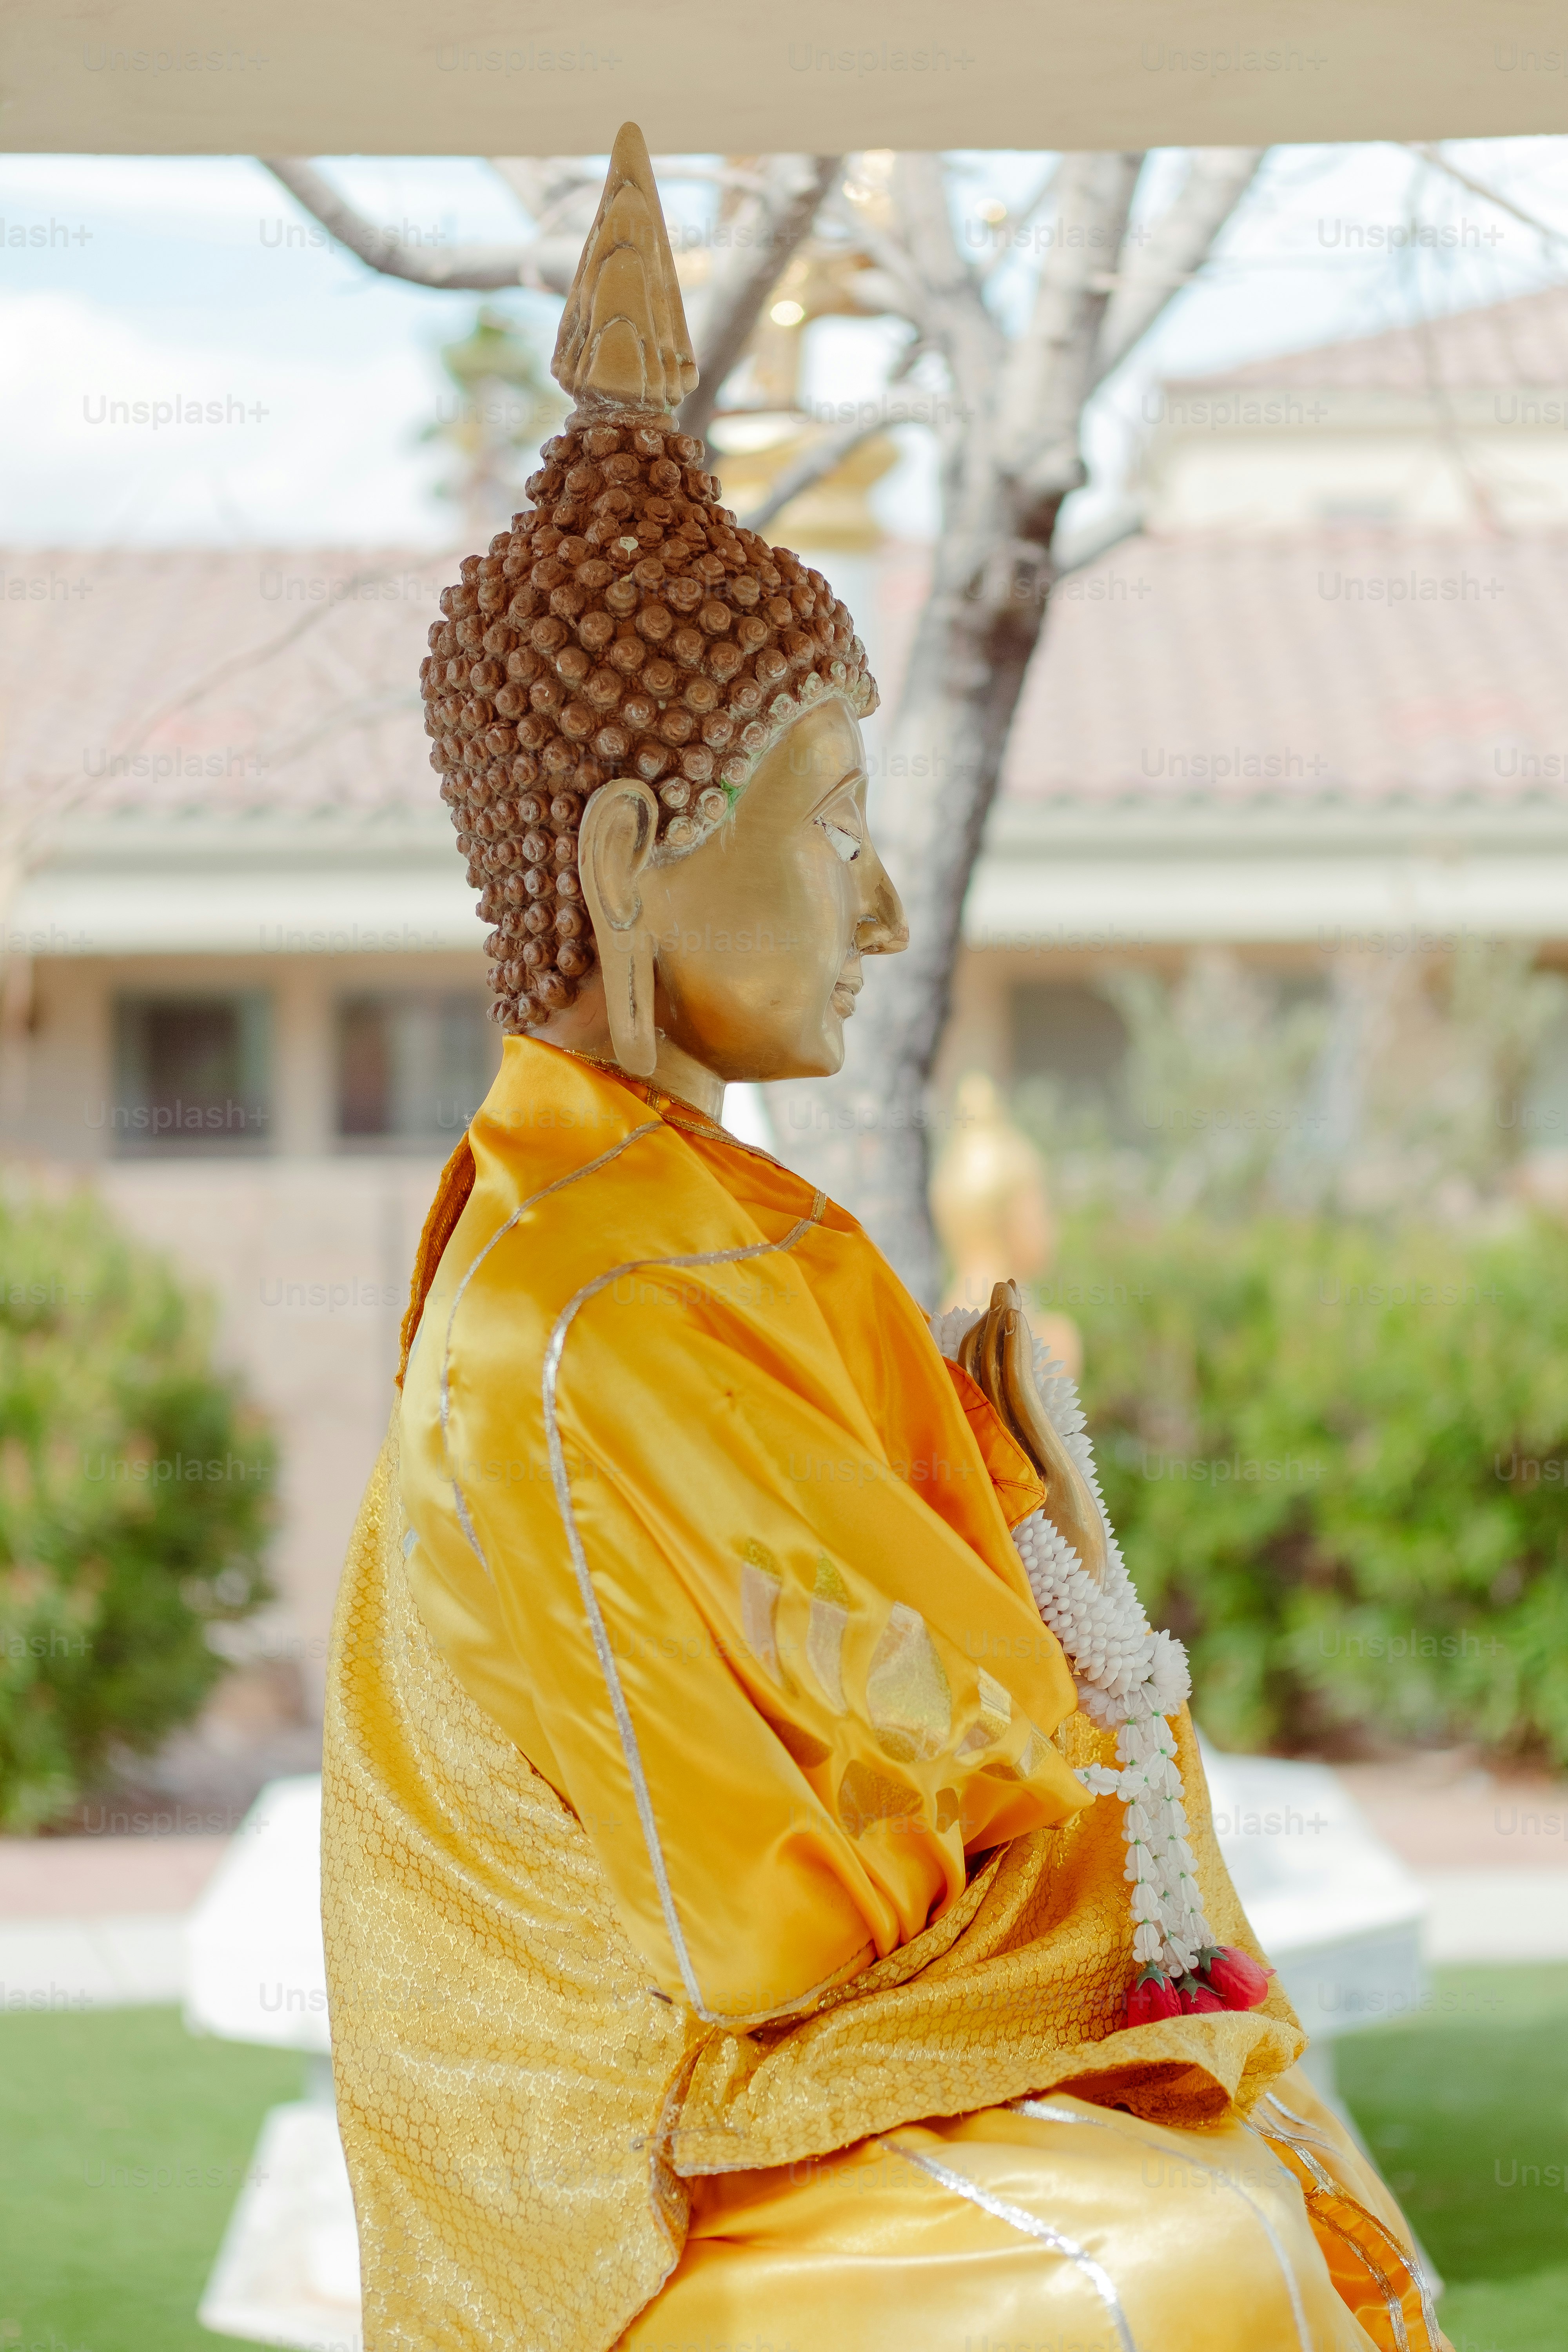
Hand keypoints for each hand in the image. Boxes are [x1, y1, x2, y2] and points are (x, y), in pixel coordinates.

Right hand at [956, 1280, 1107, 1584]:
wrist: (1074, 1636)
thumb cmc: (1056, 1607)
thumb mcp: (1041, 1551)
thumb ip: (1023, 1519)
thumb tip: (1018, 1506)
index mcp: (1000, 1481)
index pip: (980, 1406)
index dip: (978, 1362)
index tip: (979, 1324)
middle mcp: (1002, 1467)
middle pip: (986, 1385)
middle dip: (990, 1334)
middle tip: (997, 1288)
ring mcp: (1020, 1464)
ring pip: (1001, 1382)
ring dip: (1005, 1331)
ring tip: (1010, 1288)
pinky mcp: (1044, 1464)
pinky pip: (1021, 1396)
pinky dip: (1014, 1354)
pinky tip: (1014, 1321)